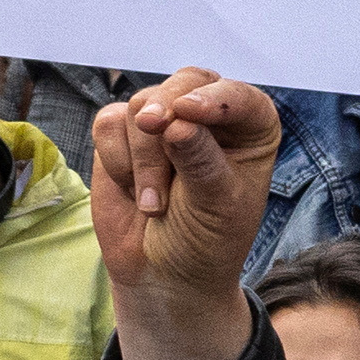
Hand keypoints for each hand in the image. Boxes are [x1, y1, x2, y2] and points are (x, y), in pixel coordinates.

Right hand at [88, 69, 281, 359]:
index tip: (188, 113)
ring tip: (154, 205)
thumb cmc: (206, 240)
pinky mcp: (123, 133)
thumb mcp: (216, 206)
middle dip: (165, 113)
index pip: (237, 96)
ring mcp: (163, 120)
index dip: (214, 100)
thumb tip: (176, 124)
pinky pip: (109, 124)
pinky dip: (117, 161)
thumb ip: (200, 161)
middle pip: (183, 84)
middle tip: (153, 128)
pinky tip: (133, 192)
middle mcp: (208, 114)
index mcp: (250, 126)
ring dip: (142, 160)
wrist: (164, 274)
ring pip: (141, 107)